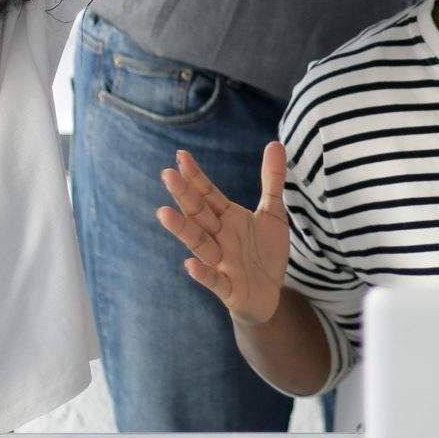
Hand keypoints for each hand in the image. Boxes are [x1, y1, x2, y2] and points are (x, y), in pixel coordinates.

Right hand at [158, 144, 290, 326]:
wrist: (270, 294)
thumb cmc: (264, 252)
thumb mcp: (272, 214)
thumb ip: (272, 180)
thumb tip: (275, 142)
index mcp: (227, 218)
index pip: (208, 194)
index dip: (196, 177)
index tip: (181, 156)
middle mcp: (219, 238)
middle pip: (199, 214)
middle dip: (184, 195)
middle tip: (167, 174)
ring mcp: (221, 263)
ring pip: (199, 244)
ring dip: (182, 230)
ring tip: (163, 213)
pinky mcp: (229, 288)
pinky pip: (213, 281)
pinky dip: (202, 274)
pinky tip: (189, 264)